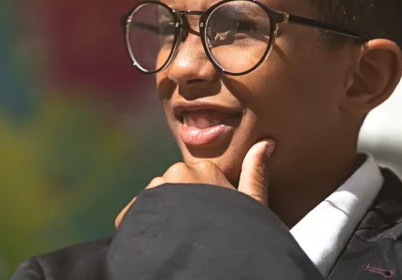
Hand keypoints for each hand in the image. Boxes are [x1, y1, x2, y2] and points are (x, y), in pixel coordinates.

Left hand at [115, 139, 274, 228]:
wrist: (207, 258)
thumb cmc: (236, 233)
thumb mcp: (252, 205)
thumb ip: (254, 173)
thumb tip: (265, 142)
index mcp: (205, 168)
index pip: (197, 182)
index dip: (202, 203)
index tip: (208, 219)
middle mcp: (177, 173)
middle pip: (175, 189)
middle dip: (180, 207)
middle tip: (192, 230)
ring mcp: (155, 189)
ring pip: (155, 202)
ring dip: (161, 218)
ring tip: (176, 238)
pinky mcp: (136, 208)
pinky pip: (135, 216)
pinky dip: (142, 227)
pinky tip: (158, 243)